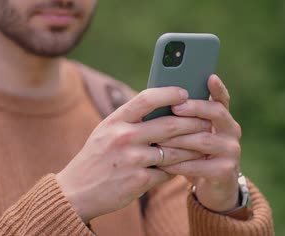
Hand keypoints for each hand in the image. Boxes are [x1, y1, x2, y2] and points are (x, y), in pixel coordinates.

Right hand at [56, 87, 207, 222]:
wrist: (77, 191)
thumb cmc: (97, 157)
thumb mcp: (106, 131)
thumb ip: (130, 119)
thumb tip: (164, 105)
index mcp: (115, 120)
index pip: (147, 98)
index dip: (170, 93)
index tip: (185, 93)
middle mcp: (123, 137)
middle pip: (169, 124)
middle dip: (193, 123)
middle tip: (207, 122)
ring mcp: (132, 160)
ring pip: (174, 151)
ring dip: (192, 149)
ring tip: (203, 145)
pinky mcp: (138, 181)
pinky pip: (167, 173)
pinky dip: (177, 170)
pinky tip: (184, 167)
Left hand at [158, 75, 241, 211]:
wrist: (213, 187)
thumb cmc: (195, 153)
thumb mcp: (191, 134)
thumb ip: (183, 118)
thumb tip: (157, 100)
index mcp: (223, 118)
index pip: (222, 98)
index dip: (217, 88)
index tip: (210, 77)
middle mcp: (231, 131)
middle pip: (216, 113)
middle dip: (194, 108)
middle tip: (174, 107)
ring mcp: (231, 151)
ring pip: (204, 140)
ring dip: (180, 139)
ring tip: (159, 139)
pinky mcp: (225, 171)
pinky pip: (199, 165)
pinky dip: (179, 164)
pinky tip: (163, 163)